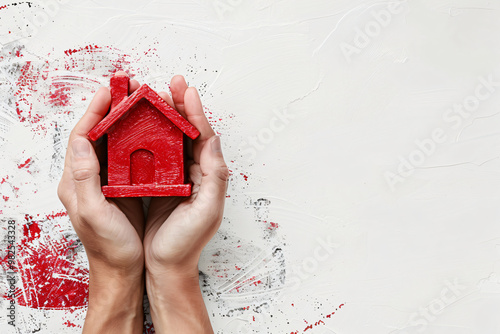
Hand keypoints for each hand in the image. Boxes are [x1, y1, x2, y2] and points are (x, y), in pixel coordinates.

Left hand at [57, 73, 144, 333]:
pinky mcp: (122, 187)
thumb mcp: (94, 213)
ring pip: (113, 142)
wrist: (123, 270)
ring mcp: (106, 181)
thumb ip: (84, 177)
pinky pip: (127, 155)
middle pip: (98, 134)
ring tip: (140, 102)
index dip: (95, 111)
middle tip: (129, 89)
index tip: (109, 90)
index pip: (82, 137)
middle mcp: (89, 177)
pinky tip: (150, 131)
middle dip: (111, 108)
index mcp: (77, 182)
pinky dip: (137, 139)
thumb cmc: (110, 247)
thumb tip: (80, 141)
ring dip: (125, 120)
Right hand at [143, 75, 228, 332]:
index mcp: (208, 175)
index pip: (202, 136)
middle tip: (171, 82)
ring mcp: (177, 177)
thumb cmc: (185, 243)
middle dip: (181, 106)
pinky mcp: (161, 184)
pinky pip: (158, 153)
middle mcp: (196, 172)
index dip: (194, 111)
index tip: (186, 89)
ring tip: (155, 96)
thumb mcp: (206, 212)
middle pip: (188, 132)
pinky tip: (142, 125)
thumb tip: (212, 140)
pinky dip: (152, 136)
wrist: (166, 267)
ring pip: (173, 139)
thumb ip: (214, 176)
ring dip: (166, 116)